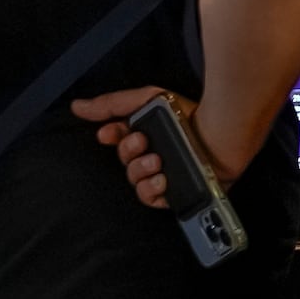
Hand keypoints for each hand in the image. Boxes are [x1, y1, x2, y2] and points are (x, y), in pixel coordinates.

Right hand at [73, 86, 187, 212]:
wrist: (222, 134)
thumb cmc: (190, 113)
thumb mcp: (146, 99)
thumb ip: (111, 104)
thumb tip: (77, 106)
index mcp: (147, 133)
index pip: (117, 139)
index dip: (110, 137)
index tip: (109, 133)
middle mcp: (154, 153)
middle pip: (125, 161)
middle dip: (129, 152)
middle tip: (144, 143)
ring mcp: (166, 174)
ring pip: (135, 181)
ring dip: (141, 171)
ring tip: (157, 161)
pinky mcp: (177, 193)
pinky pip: (151, 199)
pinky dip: (152, 190)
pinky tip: (162, 179)